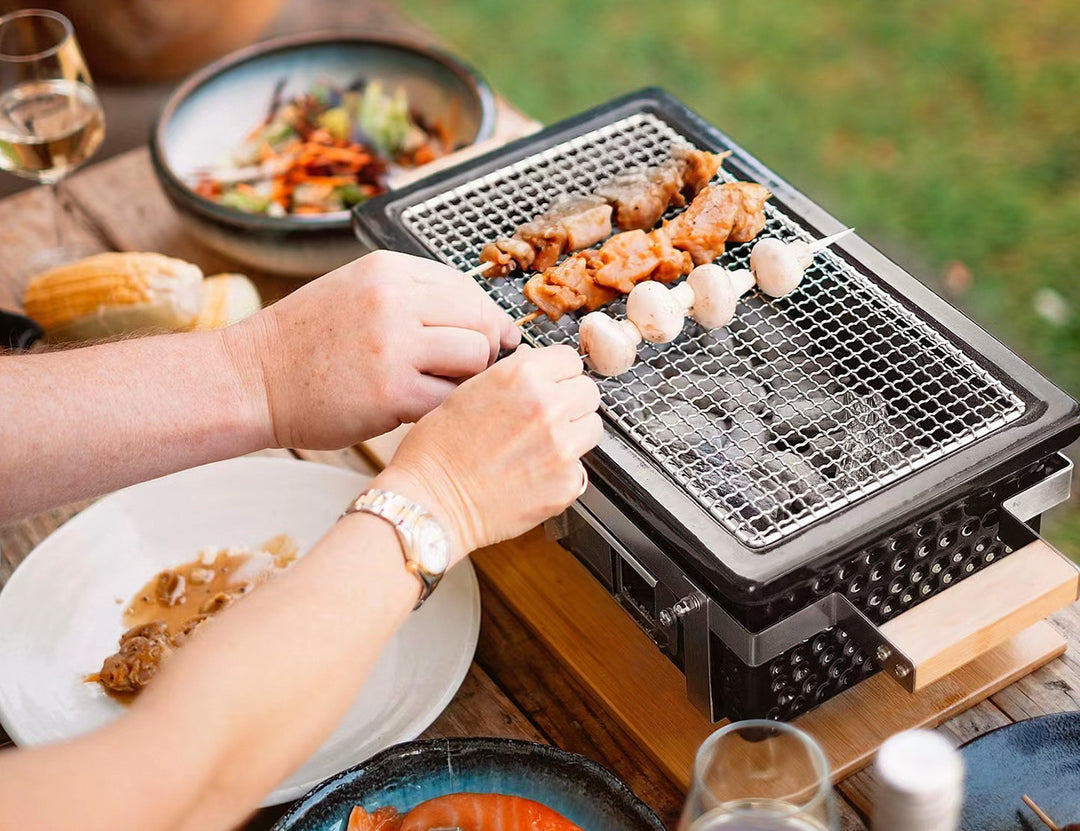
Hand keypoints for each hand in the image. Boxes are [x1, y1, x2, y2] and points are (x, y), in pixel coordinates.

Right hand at [229, 250, 519, 448]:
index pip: (467, 286)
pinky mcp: (392, 393)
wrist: (251, 380)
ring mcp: (394, 345)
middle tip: (463, 370)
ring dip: (465, 378)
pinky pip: (450, 398)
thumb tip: (483, 320)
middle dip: (483, 348)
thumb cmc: (305, 343)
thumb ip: (414, 298)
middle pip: (481, 320)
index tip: (486, 338)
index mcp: (388, 269)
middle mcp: (394, 299)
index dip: (483, 317)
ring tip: (433, 386)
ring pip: (476, 357)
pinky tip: (414, 407)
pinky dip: (442, 407)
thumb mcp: (357, 293)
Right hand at [376, 345, 602, 562]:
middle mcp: (547, 406)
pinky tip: (533, 474)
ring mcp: (562, 446)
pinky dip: (563, 471)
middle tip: (548, 418)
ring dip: (574, 434)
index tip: (553, 384)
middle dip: (571, 402)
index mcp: (522, 376)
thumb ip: (514, 376)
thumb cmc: (438, 450)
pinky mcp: (567, 482)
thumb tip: (539, 370)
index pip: (569, 359)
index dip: (559, 373)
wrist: (432, 500)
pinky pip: (580, 467)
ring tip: (541, 447)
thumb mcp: (469, 391)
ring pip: (592, 428)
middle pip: (589, 392)